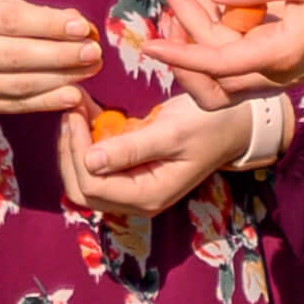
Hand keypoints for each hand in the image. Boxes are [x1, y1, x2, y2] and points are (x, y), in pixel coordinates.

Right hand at [0, 0, 100, 137]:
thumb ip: (23, 12)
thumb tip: (73, 23)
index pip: (9, 21)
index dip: (49, 25)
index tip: (83, 27)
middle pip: (15, 56)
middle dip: (60, 56)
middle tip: (94, 53)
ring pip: (18, 85)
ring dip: (60, 80)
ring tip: (89, 72)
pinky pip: (14, 105)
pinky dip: (46, 102)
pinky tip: (72, 95)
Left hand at [56, 92, 245, 218]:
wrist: (233, 121)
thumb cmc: (208, 125)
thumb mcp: (171, 133)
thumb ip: (131, 149)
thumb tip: (89, 161)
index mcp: (148, 196)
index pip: (92, 187)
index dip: (75, 152)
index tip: (74, 114)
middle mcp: (136, 197)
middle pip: (81, 188)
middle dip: (69, 151)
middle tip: (69, 111)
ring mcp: (132, 184)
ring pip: (85, 174)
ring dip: (75, 143)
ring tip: (76, 106)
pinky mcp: (130, 167)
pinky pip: (98, 160)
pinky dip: (87, 136)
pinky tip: (87, 109)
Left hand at [151, 0, 270, 110]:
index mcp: (281, 56)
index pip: (220, 64)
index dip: (181, 56)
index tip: (149, 46)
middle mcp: (271, 68)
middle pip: (210, 49)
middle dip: (183, 9)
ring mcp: (267, 62)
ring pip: (215, 42)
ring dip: (193, 6)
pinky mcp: (266, 50)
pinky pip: (229, 34)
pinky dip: (211, 7)